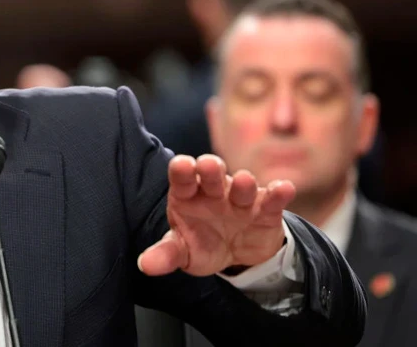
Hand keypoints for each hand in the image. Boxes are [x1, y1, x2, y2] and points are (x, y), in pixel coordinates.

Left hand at [138, 154, 295, 276]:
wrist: (238, 255)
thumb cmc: (203, 243)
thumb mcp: (183, 252)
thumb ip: (166, 254)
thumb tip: (145, 265)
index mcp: (187, 196)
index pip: (182, 180)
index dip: (181, 171)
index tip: (181, 165)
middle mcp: (213, 192)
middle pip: (211, 176)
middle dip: (210, 169)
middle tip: (208, 165)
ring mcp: (240, 199)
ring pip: (242, 186)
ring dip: (243, 183)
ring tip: (243, 181)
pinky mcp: (266, 209)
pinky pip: (273, 199)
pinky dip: (279, 193)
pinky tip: (284, 188)